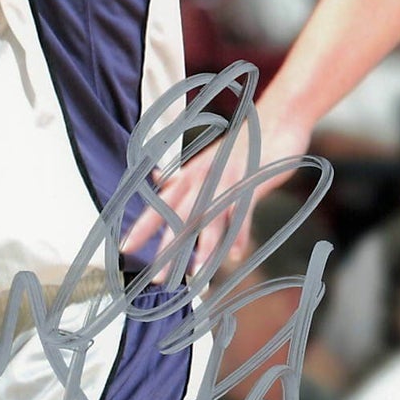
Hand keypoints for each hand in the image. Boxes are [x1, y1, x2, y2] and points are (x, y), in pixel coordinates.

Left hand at [123, 92, 314, 279]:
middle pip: (181, 219)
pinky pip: (243, 213)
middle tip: (158, 278)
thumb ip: (180, 175)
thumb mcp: (204, 160)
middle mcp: (204, 180)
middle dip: (168, 250)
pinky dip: (240, 234)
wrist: (275, 121)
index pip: (160, 204)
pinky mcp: (253, 183)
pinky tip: (236, 256)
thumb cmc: (239, 146)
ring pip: (212, 220)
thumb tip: (155, 178)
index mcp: (189, 175)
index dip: (142, 227)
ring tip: (195, 276)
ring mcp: (228, 181)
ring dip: (204, 249)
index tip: (125, 248)